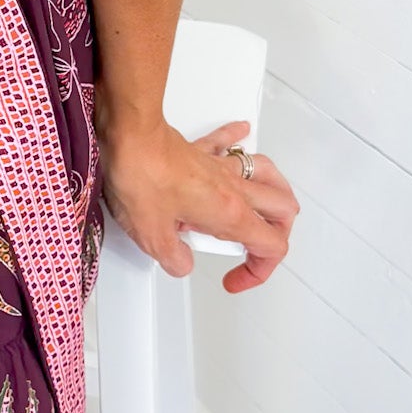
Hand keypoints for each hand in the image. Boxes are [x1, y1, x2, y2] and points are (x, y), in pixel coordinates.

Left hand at [98, 116, 298, 292]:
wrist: (130, 134)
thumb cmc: (141, 176)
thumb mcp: (152, 235)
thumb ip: (173, 258)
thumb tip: (182, 264)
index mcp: (229, 214)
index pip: (270, 246)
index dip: (259, 271)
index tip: (234, 279)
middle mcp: (233, 188)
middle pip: (281, 209)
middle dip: (279, 233)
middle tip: (255, 250)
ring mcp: (219, 166)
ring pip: (267, 173)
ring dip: (274, 191)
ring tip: (268, 207)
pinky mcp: (200, 150)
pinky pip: (228, 142)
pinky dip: (238, 142)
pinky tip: (242, 137)